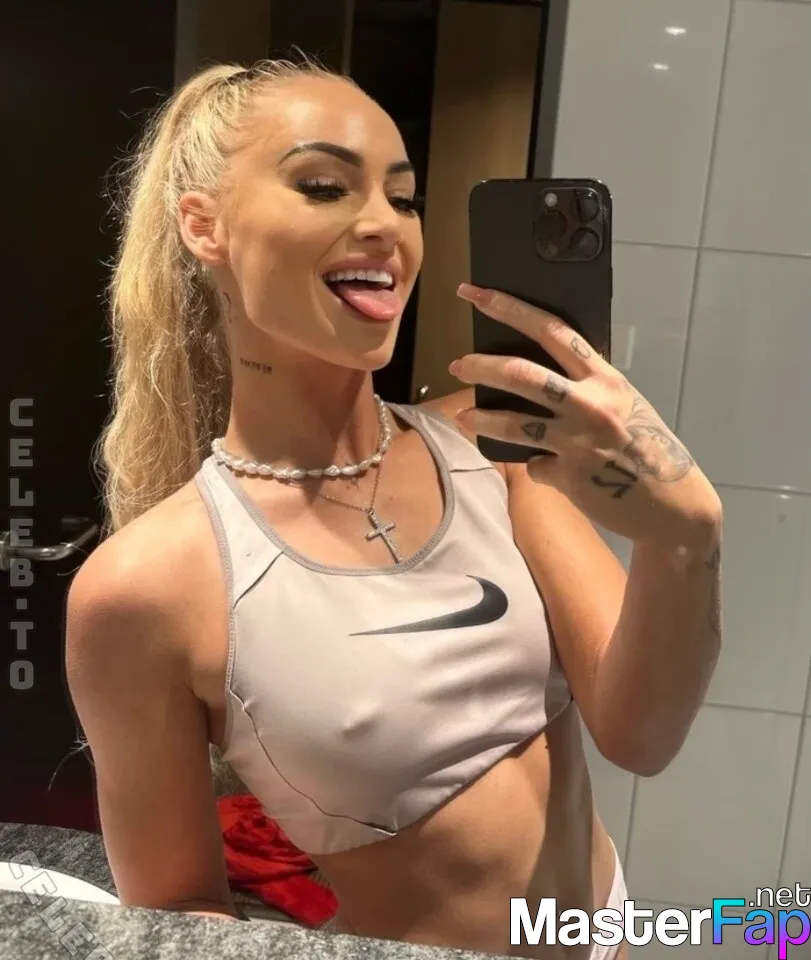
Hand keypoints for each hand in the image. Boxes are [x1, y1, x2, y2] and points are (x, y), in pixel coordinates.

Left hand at [450, 283, 721, 549]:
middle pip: (521, 375)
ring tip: (463, 419)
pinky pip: (534, 466)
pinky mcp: (568, 476)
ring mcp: (577, 442)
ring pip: (513, 424)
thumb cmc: (647, 449)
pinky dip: (536, 467)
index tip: (476, 293)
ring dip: (481, 420)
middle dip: (481, 367)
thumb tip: (539, 381)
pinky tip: (548, 470)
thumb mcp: (625, 406)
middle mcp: (590, 404)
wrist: (673, 506)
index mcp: (606, 379)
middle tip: (458, 365)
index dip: (510, 309)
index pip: (553, 330)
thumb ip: (587, 389)